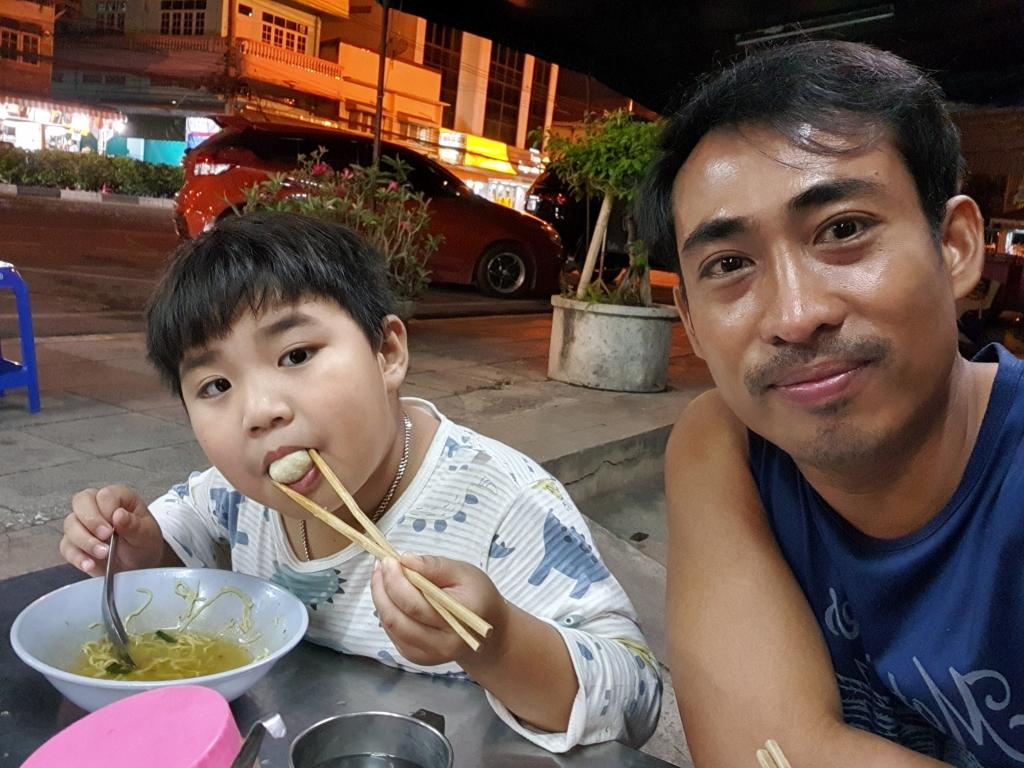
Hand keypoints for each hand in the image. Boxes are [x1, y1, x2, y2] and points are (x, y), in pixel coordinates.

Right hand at [60, 485, 167, 575]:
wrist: (139, 564)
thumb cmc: (144, 542)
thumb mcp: (146, 534)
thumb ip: (133, 524)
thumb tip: (118, 514)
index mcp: (118, 497)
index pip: (104, 495)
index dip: (107, 509)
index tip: (115, 525)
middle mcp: (97, 506)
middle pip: (80, 502)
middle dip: (91, 521)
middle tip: (106, 536)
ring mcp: (82, 525)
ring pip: (70, 524)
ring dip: (85, 541)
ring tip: (104, 554)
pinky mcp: (74, 544)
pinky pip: (66, 547)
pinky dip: (77, 557)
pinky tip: (90, 564)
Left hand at [370, 553, 508, 666]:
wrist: (484, 630)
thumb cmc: (476, 596)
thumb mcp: (463, 572)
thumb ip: (435, 566)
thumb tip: (406, 560)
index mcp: (459, 620)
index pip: (416, 605)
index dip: (395, 582)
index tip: (387, 560)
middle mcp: (443, 645)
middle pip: (398, 619)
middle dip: (381, 590)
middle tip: (380, 566)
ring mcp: (428, 655)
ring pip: (391, 627)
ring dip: (380, 599)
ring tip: (382, 577)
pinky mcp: (416, 658)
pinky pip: (392, 634)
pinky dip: (386, 611)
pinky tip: (391, 596)